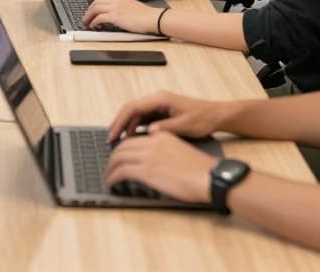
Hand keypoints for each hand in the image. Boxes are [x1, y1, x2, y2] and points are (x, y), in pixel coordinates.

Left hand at [82, 0, 160, 33]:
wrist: (152, 18)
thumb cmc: (146, 16)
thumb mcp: (131, 7)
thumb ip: (121, 8)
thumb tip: (112, 15)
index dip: (95, 4)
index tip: (92, 10)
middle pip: (96, 2)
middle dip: (89, 10)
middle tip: (86, 17)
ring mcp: (115, 7)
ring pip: (94, 9)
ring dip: (88, 16)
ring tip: (86, 22)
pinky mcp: (115, 16)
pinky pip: (98, 18)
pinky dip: (93, 22)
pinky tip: (93, 26)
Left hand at [103, 131, 218, 203]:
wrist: (211, 177)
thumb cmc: (202, 171)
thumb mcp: (181, 151)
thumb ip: (166, 152)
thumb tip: (156, 163)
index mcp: (162, 136)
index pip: (135, 139)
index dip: (124, 148)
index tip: (120, 155)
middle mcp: (153, 142)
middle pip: (124, 146)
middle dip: (113, 157)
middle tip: (110, 166)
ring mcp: (148, 156)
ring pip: (118, 158)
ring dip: (110, 167)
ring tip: (108, 176)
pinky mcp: (146, 171)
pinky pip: (121, 171)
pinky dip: (113, 177)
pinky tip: (111, 183)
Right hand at [107, 90, 228, 141]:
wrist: (217, 116)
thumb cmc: (203, 119)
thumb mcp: (185, 125)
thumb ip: (165, 128)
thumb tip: (147, 132)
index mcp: (161, 99)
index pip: (133, 108)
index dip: (120, 122)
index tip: (113, 135)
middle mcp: (157, 99)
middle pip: (131, 109)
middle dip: (119, 123)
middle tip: (110, 139)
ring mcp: (159, 105)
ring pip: (136, 114)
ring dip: (126, 126)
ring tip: (118, 141)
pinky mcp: (162, 112)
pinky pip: (143, 118)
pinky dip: (135, 127)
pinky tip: (132, 139)